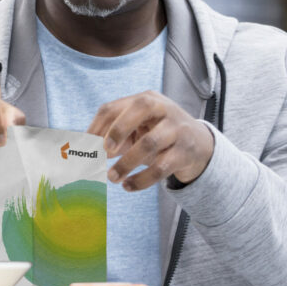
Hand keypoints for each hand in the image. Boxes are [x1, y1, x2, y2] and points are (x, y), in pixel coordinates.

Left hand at [87, 90, 213, 190]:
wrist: (199, 145)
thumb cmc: (158, 134)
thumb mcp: (137, 129)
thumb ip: (115, 137)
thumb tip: (88, 152)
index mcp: (145, 99)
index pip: (113, 107)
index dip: (96, 127)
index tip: (87, 147)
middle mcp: (163, 108)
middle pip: (141, 107)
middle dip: (118, 129)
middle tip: (104, 152)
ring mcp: (177, 129)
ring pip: (150, 143)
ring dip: (126, 163)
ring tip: (112, 177)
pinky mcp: (185, 152)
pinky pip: (161, 167)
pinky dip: (141, 180)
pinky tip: (128, 186)